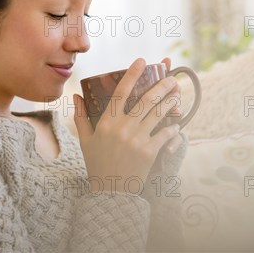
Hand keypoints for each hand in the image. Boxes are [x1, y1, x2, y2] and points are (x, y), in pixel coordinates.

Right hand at [73, 58, 181, 193]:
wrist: (110, 192)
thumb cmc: (97, 163)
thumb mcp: (85, 140)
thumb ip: (81, 116)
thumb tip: (76, 96)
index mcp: (107, 122)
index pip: (121, 92)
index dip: (132, 74)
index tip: (142, 61)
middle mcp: (123, 128)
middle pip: (146, 100)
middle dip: (161, 86)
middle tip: (171, 78)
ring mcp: (137, 140)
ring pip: (158, 114)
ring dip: (170, 102)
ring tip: (177, 93)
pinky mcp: (150, 152)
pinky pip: (165, 134)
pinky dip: (172, 127)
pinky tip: (176, 122)